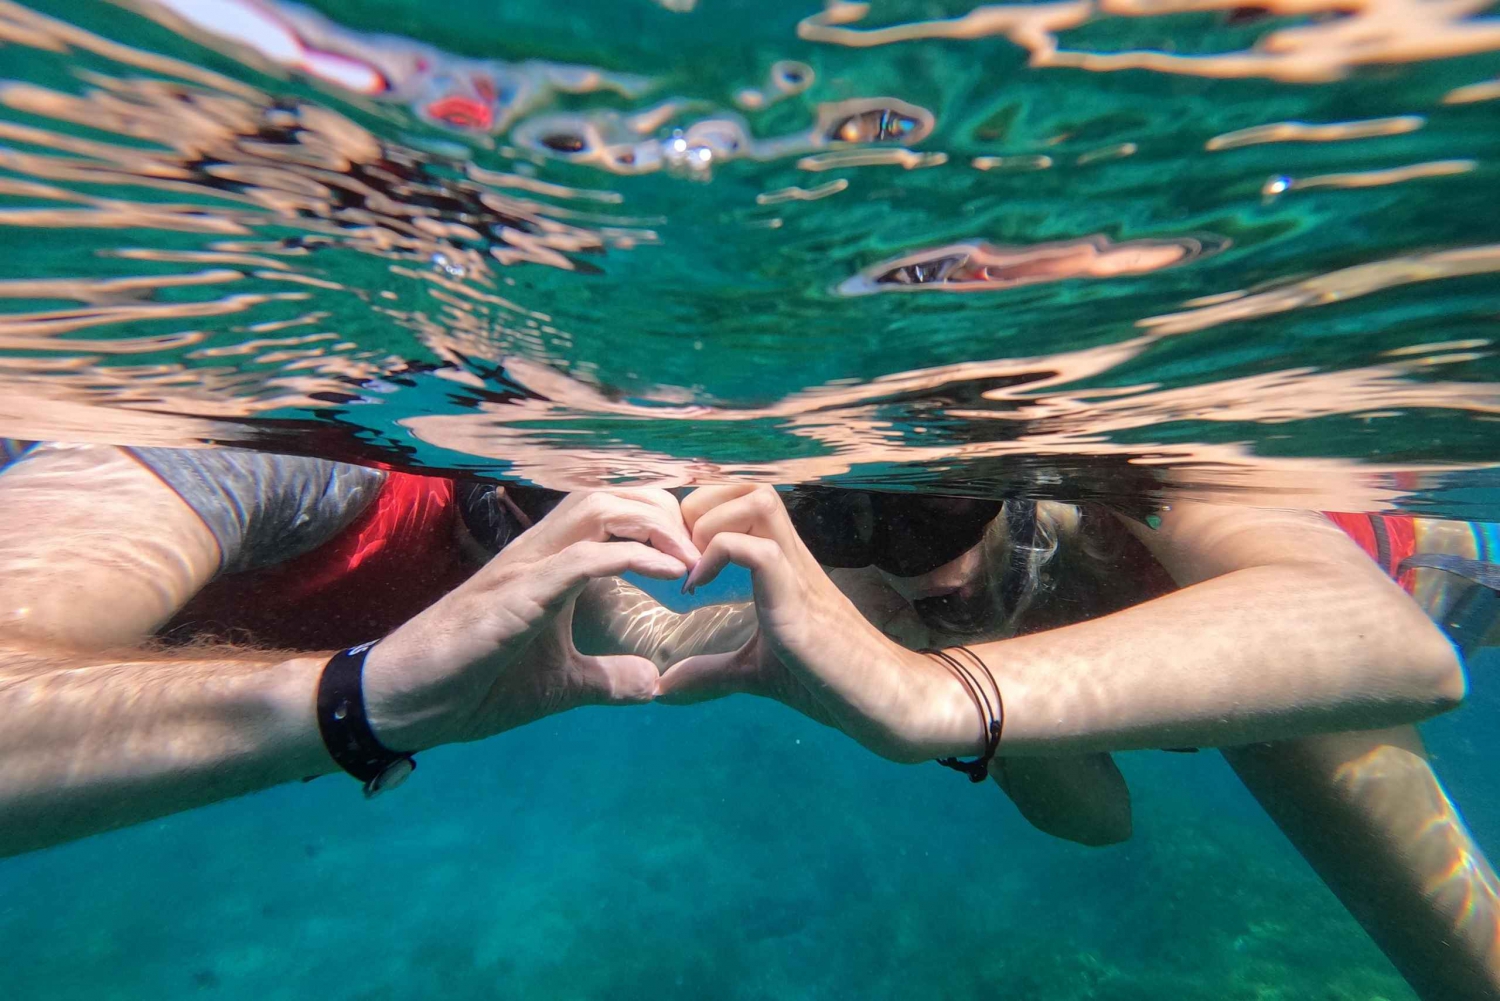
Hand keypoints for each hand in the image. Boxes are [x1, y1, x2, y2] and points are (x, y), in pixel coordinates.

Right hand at [361, 489, 699, 750]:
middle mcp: (538, 553)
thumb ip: (605, 678)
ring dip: (652, 526)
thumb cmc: (473, 684)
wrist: (408, 703)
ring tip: (688, 560)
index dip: (661, 520)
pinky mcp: (514, 598)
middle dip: (665, 512)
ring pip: (595, 509)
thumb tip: (651, 685)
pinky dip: (628, 558)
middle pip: (612, 494)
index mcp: (550, 564)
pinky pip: (578, 560)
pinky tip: (667, 576)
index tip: (698, 555)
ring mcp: (524, 570)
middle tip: (701, 554)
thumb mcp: (558, 684)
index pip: (613, 511)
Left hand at [656, 485, 986, 762]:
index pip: (746, 498)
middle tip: (681, 554)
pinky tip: (698, 588)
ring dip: (712, 522)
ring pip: (759, 500)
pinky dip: (718, 556)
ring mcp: (798, 572)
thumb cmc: (825, 680)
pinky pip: (759, 551)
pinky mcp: (798, 599)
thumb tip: (666, 688)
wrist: (880, 700)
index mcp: (782, 563)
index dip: (704, 510)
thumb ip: (712, 672)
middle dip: (702, 506)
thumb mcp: (754, 672)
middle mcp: (792, 556)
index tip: (680, 554)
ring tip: (693, 565)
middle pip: (751, 486)